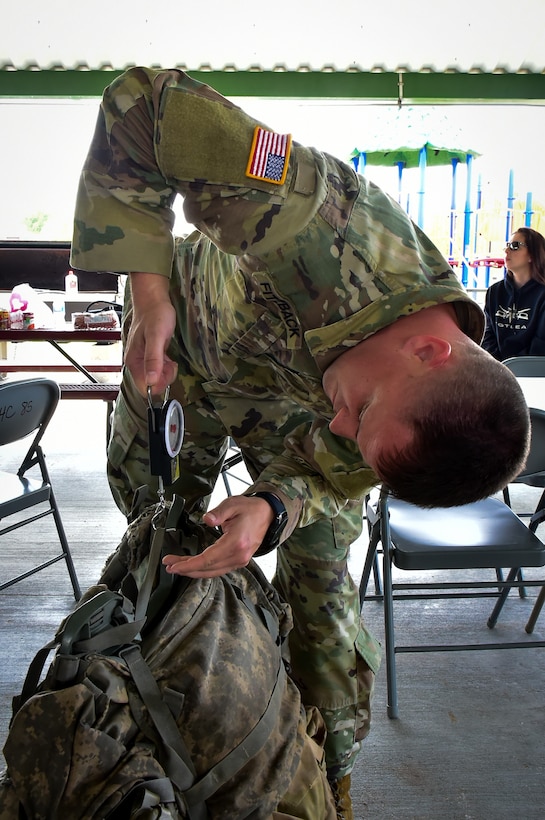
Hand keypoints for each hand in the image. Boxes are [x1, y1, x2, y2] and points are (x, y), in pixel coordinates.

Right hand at [124, 272, 177, 394]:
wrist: (154, 301)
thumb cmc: (155, 315)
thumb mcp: (156, 336)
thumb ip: (153, 359)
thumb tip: (151, 381)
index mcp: (134, 360)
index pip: (143, 387)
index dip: (158, 384)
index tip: (166, 371)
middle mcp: (137, 362)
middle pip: (151, 385)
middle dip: (164, 378)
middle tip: (170, 362)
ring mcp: (143, 360)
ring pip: (156, 378)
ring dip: (166, 372)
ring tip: (169, 357)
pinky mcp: (151, 356)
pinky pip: (159, 370)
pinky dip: (166, 367)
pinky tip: (168, 356)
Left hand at [162, 495, 274, 577]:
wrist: (267, 514)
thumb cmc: (250, 509)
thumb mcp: (233, 504)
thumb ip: (218, 512)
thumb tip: (206, 519)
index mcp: (236, 542)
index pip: (208, 559)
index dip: (189, 564)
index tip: (174, 564)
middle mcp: (239, 555)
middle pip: (208, 569)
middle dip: (186, 569)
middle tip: (169, 565)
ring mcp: (240, 560)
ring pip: (212, 572)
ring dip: (194, 571)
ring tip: (177, 566)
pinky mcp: (239, 561)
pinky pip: (218, 570)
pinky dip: (204, 569)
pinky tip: (193, 566)